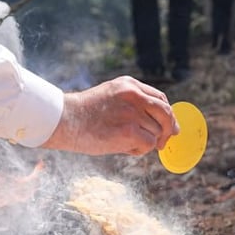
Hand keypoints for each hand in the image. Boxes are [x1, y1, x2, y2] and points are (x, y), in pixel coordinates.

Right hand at [41, 76, 178, 155]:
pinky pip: (148, 144)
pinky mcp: (128, 131)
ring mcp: (132, 112)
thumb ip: (133, 104)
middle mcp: (133, 95)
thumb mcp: (111, 97)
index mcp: (129, 85)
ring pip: (156, 132)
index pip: (160, 98)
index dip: (167, 114)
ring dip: (145, 142)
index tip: (169, 127)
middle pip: (165, 113)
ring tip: (123, 142)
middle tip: (163, 143)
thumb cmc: (84, 114)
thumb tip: (158, 124)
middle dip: (168, 129)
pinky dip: (139, 150)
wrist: (64, 120)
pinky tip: (123, 148)